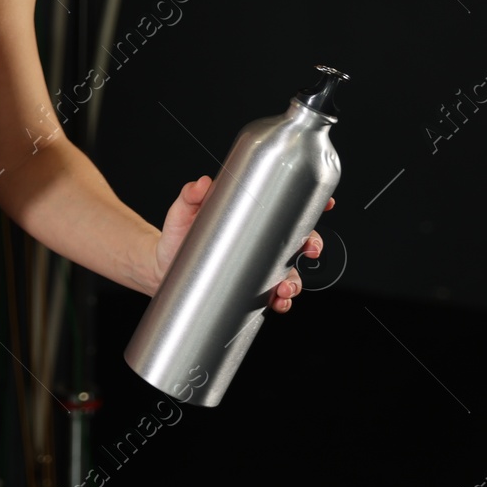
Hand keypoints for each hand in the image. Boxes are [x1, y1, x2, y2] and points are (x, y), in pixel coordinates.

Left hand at [151, 175, 332, 311]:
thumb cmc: (177, 236)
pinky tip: (277, 302)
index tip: (325, 203)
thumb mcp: (182, 213)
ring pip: (290, 274)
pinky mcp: (249, 289)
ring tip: (284, 287)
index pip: (284, 210)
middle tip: (309, 249)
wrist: (162, 268)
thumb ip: (190, 196)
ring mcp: (256, 268)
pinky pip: (274, 297)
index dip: (310, 206)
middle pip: (297, 242)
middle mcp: (259, 244)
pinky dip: (282, 302)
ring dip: (295, 282)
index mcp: (249, 220)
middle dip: (312, 245)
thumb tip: (202, 183)